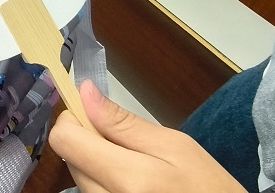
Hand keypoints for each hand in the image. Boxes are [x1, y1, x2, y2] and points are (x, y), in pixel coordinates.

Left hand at [48, 80, 246, 191]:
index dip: (72, 119)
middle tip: (123, 141)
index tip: (91, 113)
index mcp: (128, 178)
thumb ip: (124, 122)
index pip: (64, 140)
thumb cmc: (209, 187)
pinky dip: (102, 179)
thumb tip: (85, 92)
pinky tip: (130, 181)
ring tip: (133, 164)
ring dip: (95, 161)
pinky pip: (91, 191)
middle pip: (70, 157)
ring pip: (79, 175)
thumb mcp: (175, 146)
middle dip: (87, 140)